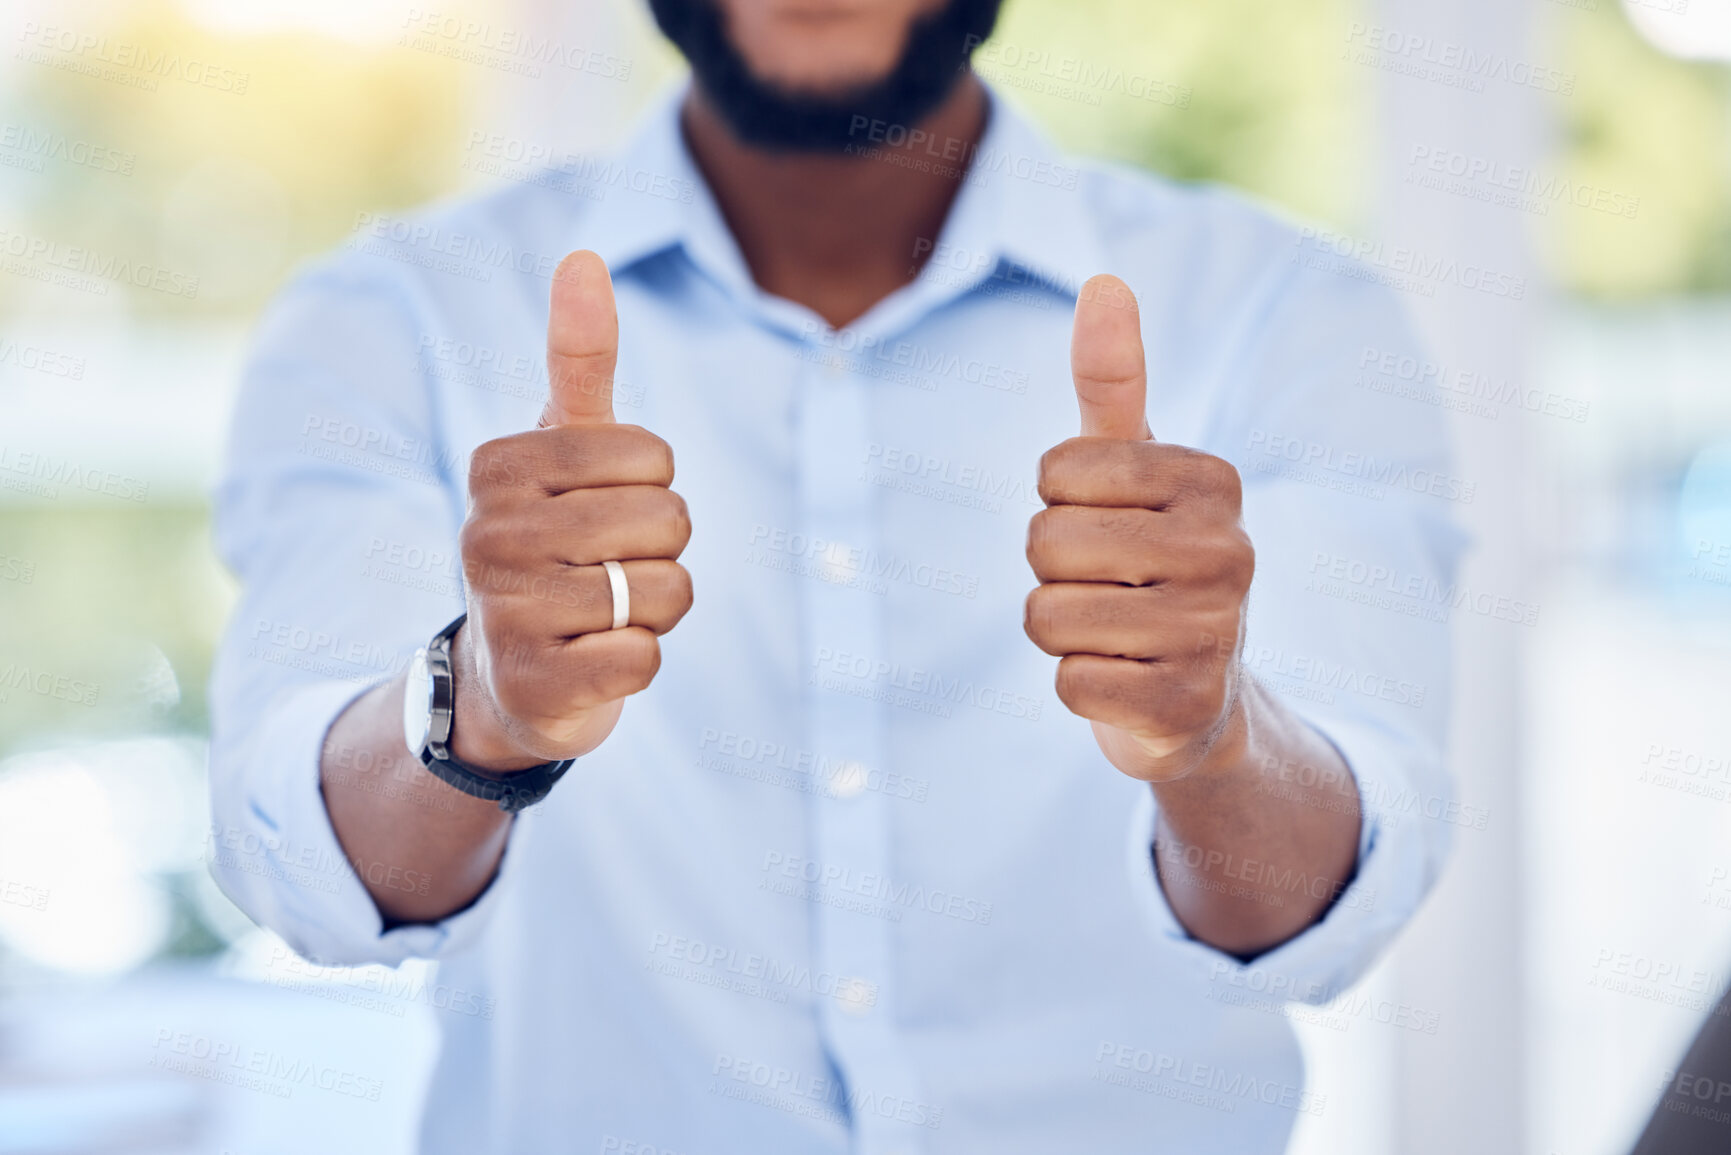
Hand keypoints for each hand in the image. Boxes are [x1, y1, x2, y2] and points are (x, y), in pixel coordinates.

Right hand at [453, 251, 692, 768]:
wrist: (507, 676)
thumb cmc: (553, 542)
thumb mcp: (564, 449)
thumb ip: (579, 360)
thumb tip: (584, 257)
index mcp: (500, 467)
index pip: (655, 458)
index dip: (654, 489)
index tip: (603, 510)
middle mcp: (488, 535)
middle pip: (668, 523)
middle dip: (662, 552)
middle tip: (608, 568)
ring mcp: (505, 615)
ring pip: (665, 593)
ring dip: (655, 609)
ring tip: (601, 614)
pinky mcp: (532, 688)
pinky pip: (644, 658)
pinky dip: (639, 662)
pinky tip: (593, 660)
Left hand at [1024, 275, 1254, 782]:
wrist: (1200, 697)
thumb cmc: (1150, 560)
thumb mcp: (1133, 469)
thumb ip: (1113, 382)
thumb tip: (1104, 282)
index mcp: (1213, 479)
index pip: (1056, 472)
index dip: (1056, 503)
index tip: (1106, 525)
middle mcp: (1229, 551)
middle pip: (1045, 543)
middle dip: (1050, 571)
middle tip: (1104, 586)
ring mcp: (1215, 632)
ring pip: (1047, 617)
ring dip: (1059, 631)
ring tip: (1112, 632)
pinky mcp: (1187, 707)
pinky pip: (1070, 683)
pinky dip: (1078, 686)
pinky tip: (1124, 681)